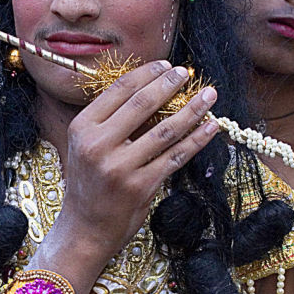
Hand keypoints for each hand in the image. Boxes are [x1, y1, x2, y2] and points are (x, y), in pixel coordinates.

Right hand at [57, 60, 216, 263]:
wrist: (85, 228)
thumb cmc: (89, 183)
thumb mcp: (86, 146)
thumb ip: (111, 121)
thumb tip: (153, 90)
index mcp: (82, 128)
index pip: (120, 90)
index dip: (147, 74)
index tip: (167, 65)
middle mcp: (98, 145)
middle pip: (143, 104)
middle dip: (170, 85)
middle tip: (188, 73)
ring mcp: (120, 167)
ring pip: (165, 130)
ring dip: (192, 109)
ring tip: (209, 95)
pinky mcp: (141, 186)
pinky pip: (176, 156)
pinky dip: (197, 139)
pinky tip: (211, 127)